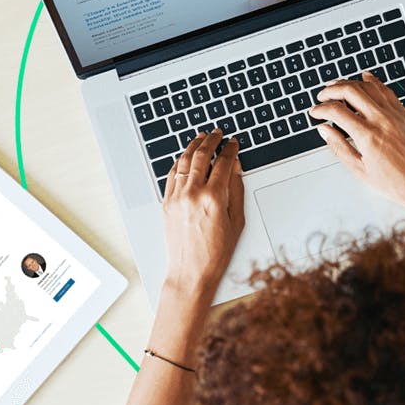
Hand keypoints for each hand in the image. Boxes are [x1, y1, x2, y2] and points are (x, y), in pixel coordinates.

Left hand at [162, 129, 244, 293]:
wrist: (191, 271)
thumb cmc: (216, 252)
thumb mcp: (237, 221)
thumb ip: (236, 190)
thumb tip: (235, 168)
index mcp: (214, 198)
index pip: (224, 163)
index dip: (230, 149)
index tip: (234, 143)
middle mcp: (193, 194)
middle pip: (201, 155)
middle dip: (211, 140)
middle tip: (217, 133)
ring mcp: (177, 197)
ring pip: (184, 161)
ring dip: (193, 146)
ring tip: (201, 138)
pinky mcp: (167, 203)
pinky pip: (172, 174)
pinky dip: (179, 161)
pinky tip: (185, 157)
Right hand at [309, 72, 404, 211]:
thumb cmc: (396, 182)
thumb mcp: (360, 170)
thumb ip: (339, 147)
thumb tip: (325, 131)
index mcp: (368, 136)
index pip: (337, 111)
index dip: (321, 109)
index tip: (315, 112)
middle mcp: (381, 120)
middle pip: (351, 91)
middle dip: (331, 90)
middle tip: (322, 96)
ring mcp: (394, 114)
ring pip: (368, 86)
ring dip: (349, 83)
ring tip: (338, 87)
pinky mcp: (404, 114)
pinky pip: (386, 90)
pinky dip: (373, 81)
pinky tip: (365, 78)